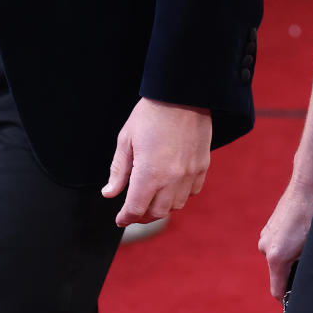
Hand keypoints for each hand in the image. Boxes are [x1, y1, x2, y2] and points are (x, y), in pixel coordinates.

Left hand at [101, 98, 211, 226]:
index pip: (135, 210)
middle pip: (156, 213)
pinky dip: (181, 194)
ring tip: (153, 198)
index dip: (125, 218)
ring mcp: (190, 174)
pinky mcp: (202, 165)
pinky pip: (193, 191)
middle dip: (142, 216)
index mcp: (149, 174)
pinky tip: (173, 186)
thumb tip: (109, 193)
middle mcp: (171, 179)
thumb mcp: (126, 139)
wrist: (182, 94)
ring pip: (176, 205)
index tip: (120, 219)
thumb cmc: (152, 113)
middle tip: (134, 210)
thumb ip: (118, 170)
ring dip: (162, 207)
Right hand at [258, 178, 312, 299]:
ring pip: (277, 259)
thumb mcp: (312, 247)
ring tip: (305, 248)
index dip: (289, 299)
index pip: (277, 291)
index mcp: (276, 257)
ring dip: (289, 259)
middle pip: (278, 275)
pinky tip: (299, 236)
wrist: (306, 185)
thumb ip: (305, 267)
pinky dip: (286, 247)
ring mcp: (265, 236)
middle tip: (309, 268)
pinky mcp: (268, 228)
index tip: (298, 299)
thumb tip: (306, 281)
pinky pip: (276, 246)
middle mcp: (265, 248)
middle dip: (291, 274)